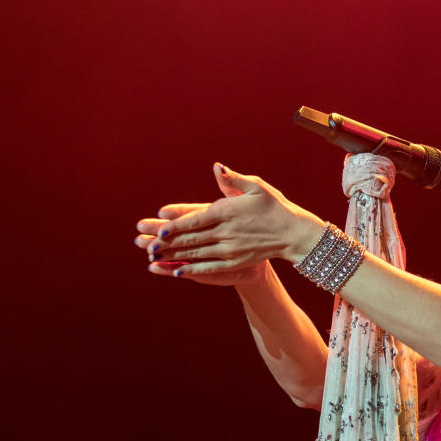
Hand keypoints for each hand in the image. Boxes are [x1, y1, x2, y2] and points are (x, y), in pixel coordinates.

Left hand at [141, 163, 322, 282]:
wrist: (293, 233)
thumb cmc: (274, 206)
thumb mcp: (256, 186)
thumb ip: (234, 179)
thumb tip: (217, 168)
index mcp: (228, 211)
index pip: (198, 219)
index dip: (178, 224)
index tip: (161, 227)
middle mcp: (227, 232)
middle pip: (192, 238)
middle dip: (169, 243)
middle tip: (147, 245)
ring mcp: (231, 249)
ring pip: (197, 253)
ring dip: (175, 256)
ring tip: (154, 258)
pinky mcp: (235, 261)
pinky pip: (210, 267)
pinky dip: (193, 270)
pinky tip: (178, 272)